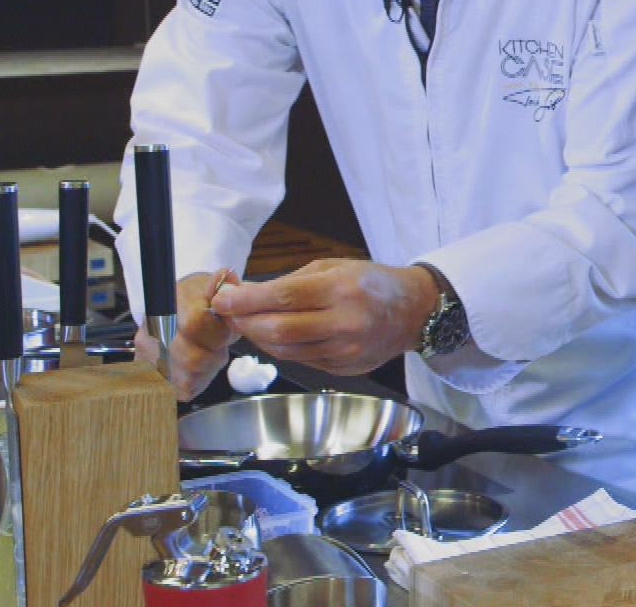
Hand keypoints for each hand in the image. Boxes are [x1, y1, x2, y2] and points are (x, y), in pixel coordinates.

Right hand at [133, 269, 239, 400]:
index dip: (218, 334)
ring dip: (206, 371)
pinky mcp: (148, 372)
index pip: (196, 324)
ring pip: (186, 378)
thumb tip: (227, 274)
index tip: (224, 332)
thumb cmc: (202, 300)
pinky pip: (180, 390)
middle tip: (218, 347)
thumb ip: (226, 285)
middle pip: (192, 358)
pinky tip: (197, 367)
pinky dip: (195, 382)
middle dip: (215, 356)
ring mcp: (147, 351)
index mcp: (172, 301)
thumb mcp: (219, 288)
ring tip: (207, 355)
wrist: (177, 309)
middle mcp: (152, 327)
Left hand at [210, 258, 438, 374]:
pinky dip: (281, 348)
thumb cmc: (371, 283)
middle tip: (229, 313)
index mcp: (342, 288)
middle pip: (278, 330)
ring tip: (248, 323)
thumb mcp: (333, 267)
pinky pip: (300, 360)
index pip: (282, 297)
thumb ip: (290, 281)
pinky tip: (277, 335)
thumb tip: (244, 292)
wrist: (413, 312)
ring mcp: (345, 350)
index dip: (245, 300)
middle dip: (244, 322)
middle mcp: (344, 323)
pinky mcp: (343, 368)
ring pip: (284, 351)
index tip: (222, 298)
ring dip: (258, 338)